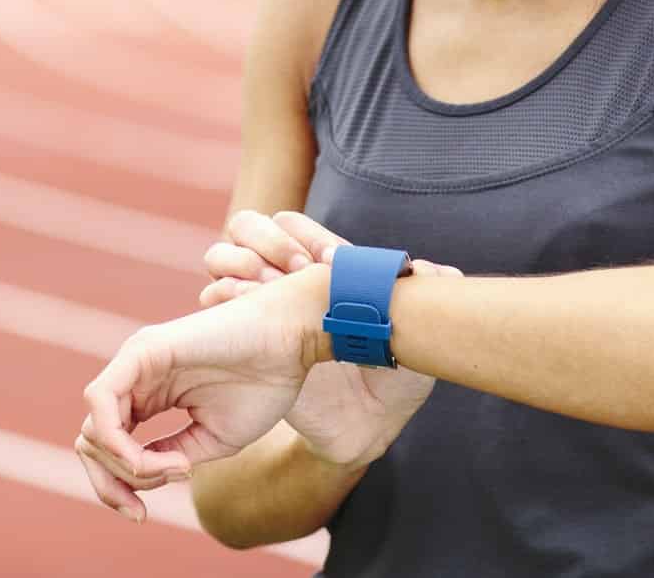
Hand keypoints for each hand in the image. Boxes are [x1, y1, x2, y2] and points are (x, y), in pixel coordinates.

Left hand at [76, 261, 329, 523]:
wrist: (291, 341)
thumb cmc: (262, 386)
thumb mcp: (211, 440)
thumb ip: (170, 456)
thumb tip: (138, 475)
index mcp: (151, 396)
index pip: (108, 447)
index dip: (115, 487)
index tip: (141, 515)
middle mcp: (136, 379)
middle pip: (91, 442)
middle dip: (108, 486)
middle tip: (140, 510)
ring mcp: (135, 363)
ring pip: (93, 428)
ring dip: (121, 467)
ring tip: (172, 470)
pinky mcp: (141, 351)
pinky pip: (101, 402)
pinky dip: (117, 443)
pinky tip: (152, 460)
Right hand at [200, 210, 460, 470]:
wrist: (372, 427)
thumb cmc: (399, 372)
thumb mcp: (420, 335)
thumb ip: (432, 298)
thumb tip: (439, 273)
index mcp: (326, 268)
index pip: (297, 226)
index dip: (307, 233)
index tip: (329, 259)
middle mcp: (286, 279)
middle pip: (251, 228)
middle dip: (267, 240)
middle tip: (294, 269)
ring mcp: (259, 306)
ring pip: (223, 257)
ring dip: (239, 262)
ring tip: (262, 283)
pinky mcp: (242, 338)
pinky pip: (213, 301)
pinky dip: (222, 296)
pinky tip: (241, 306)